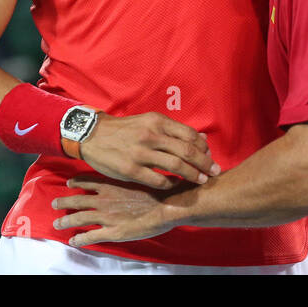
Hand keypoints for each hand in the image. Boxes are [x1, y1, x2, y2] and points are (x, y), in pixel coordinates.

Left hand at [51, 176, 182, 246]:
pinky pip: (91, 237)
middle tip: (53, 203)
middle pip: (78, 199)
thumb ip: (130, 173)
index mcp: (111, 184)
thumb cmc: (159, 187)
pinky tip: (73, 241)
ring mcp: (107, 216)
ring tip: (57, 223)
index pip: (88, 180)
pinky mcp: (113, 232)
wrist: (169, 203)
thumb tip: (129, 167)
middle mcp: (105, 199)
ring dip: (66, 220)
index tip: (69, 182)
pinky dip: (80, 239)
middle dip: (64, 201)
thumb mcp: (141, 173)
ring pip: (79, 218)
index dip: (76, 182)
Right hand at [79, 111, 219, 189]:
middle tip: (214, 172)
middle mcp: (151, 135)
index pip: (189, 135)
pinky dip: (171, 184)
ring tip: (201, 180)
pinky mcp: (131, 170)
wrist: (93, 135)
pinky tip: (176, 185)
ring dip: (192, 175)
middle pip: (187, 151)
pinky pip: (159, 180)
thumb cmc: (125, 130)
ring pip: (176, 166)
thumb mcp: (149, 122)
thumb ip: (174, 131)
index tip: (209, 156)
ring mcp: (141, 153)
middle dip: (204, 163)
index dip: (203, 148)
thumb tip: (202, 139)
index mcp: (157, 122)